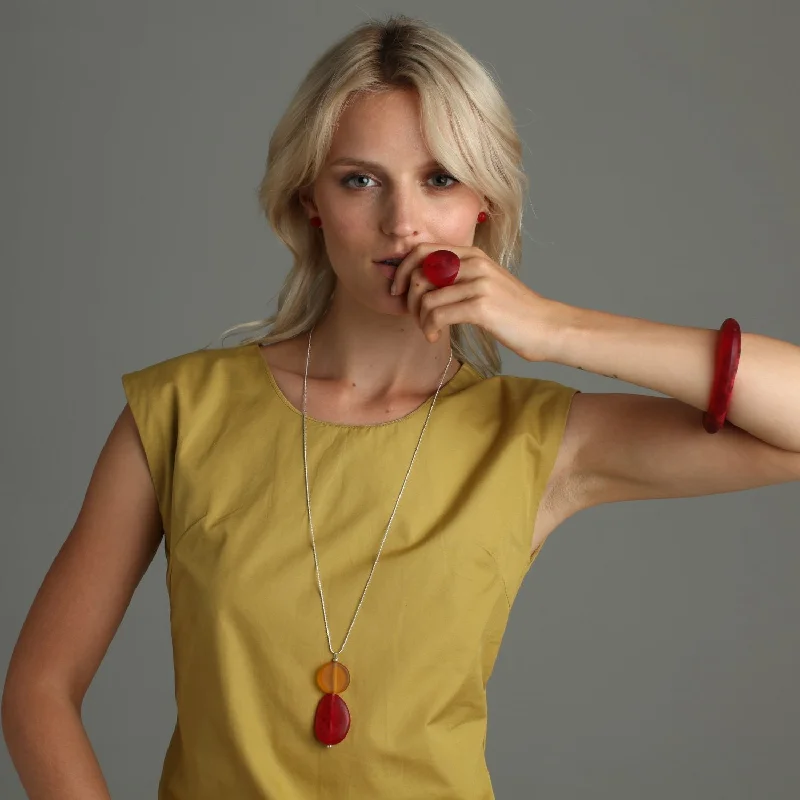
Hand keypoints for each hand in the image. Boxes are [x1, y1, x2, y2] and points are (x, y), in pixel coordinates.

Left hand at [389, 242, 561, 362]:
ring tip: (429, 330)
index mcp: (472, 254)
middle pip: (418, 272)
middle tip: (415, 317)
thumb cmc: (513, 311)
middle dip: (408, 298)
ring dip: (420, 319)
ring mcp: (478, 283)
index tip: (398, 291)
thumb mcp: (485, 283)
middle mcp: (474, 263)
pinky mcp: (481, 306)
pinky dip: (430, 328)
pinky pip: (438, 314)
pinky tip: (435, 336)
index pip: (422, 250)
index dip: (402, 270)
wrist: (547, 326)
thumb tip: (421, 283)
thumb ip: (457, 277)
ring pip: (425, 297)